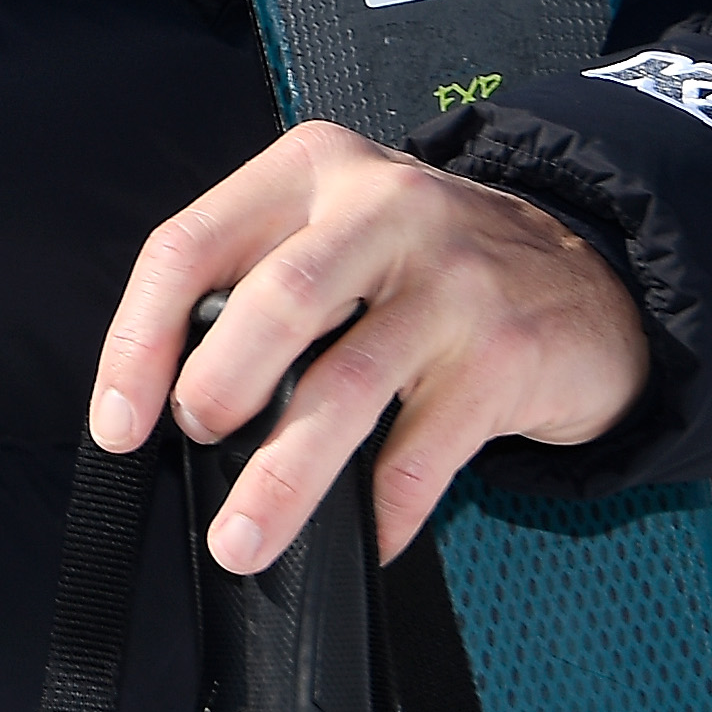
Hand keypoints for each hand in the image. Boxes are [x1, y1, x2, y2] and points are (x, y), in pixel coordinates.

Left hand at [90, 120, 655, 568]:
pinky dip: (382, 512)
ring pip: (343, 389)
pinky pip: (420, 455)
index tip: (119, 424)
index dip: (137, 342)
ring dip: (282, 479)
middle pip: (270, 303)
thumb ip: (257, 285)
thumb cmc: (428, 269)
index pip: (189, 246)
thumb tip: (164, 404)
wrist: (592, 277)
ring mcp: (453, 281)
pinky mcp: (505, 355)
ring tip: (242, 540)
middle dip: (214, 389)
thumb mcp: (337, 232)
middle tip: (195, 441)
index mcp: (312, 171)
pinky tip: (364, 541)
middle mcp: (383, 209)